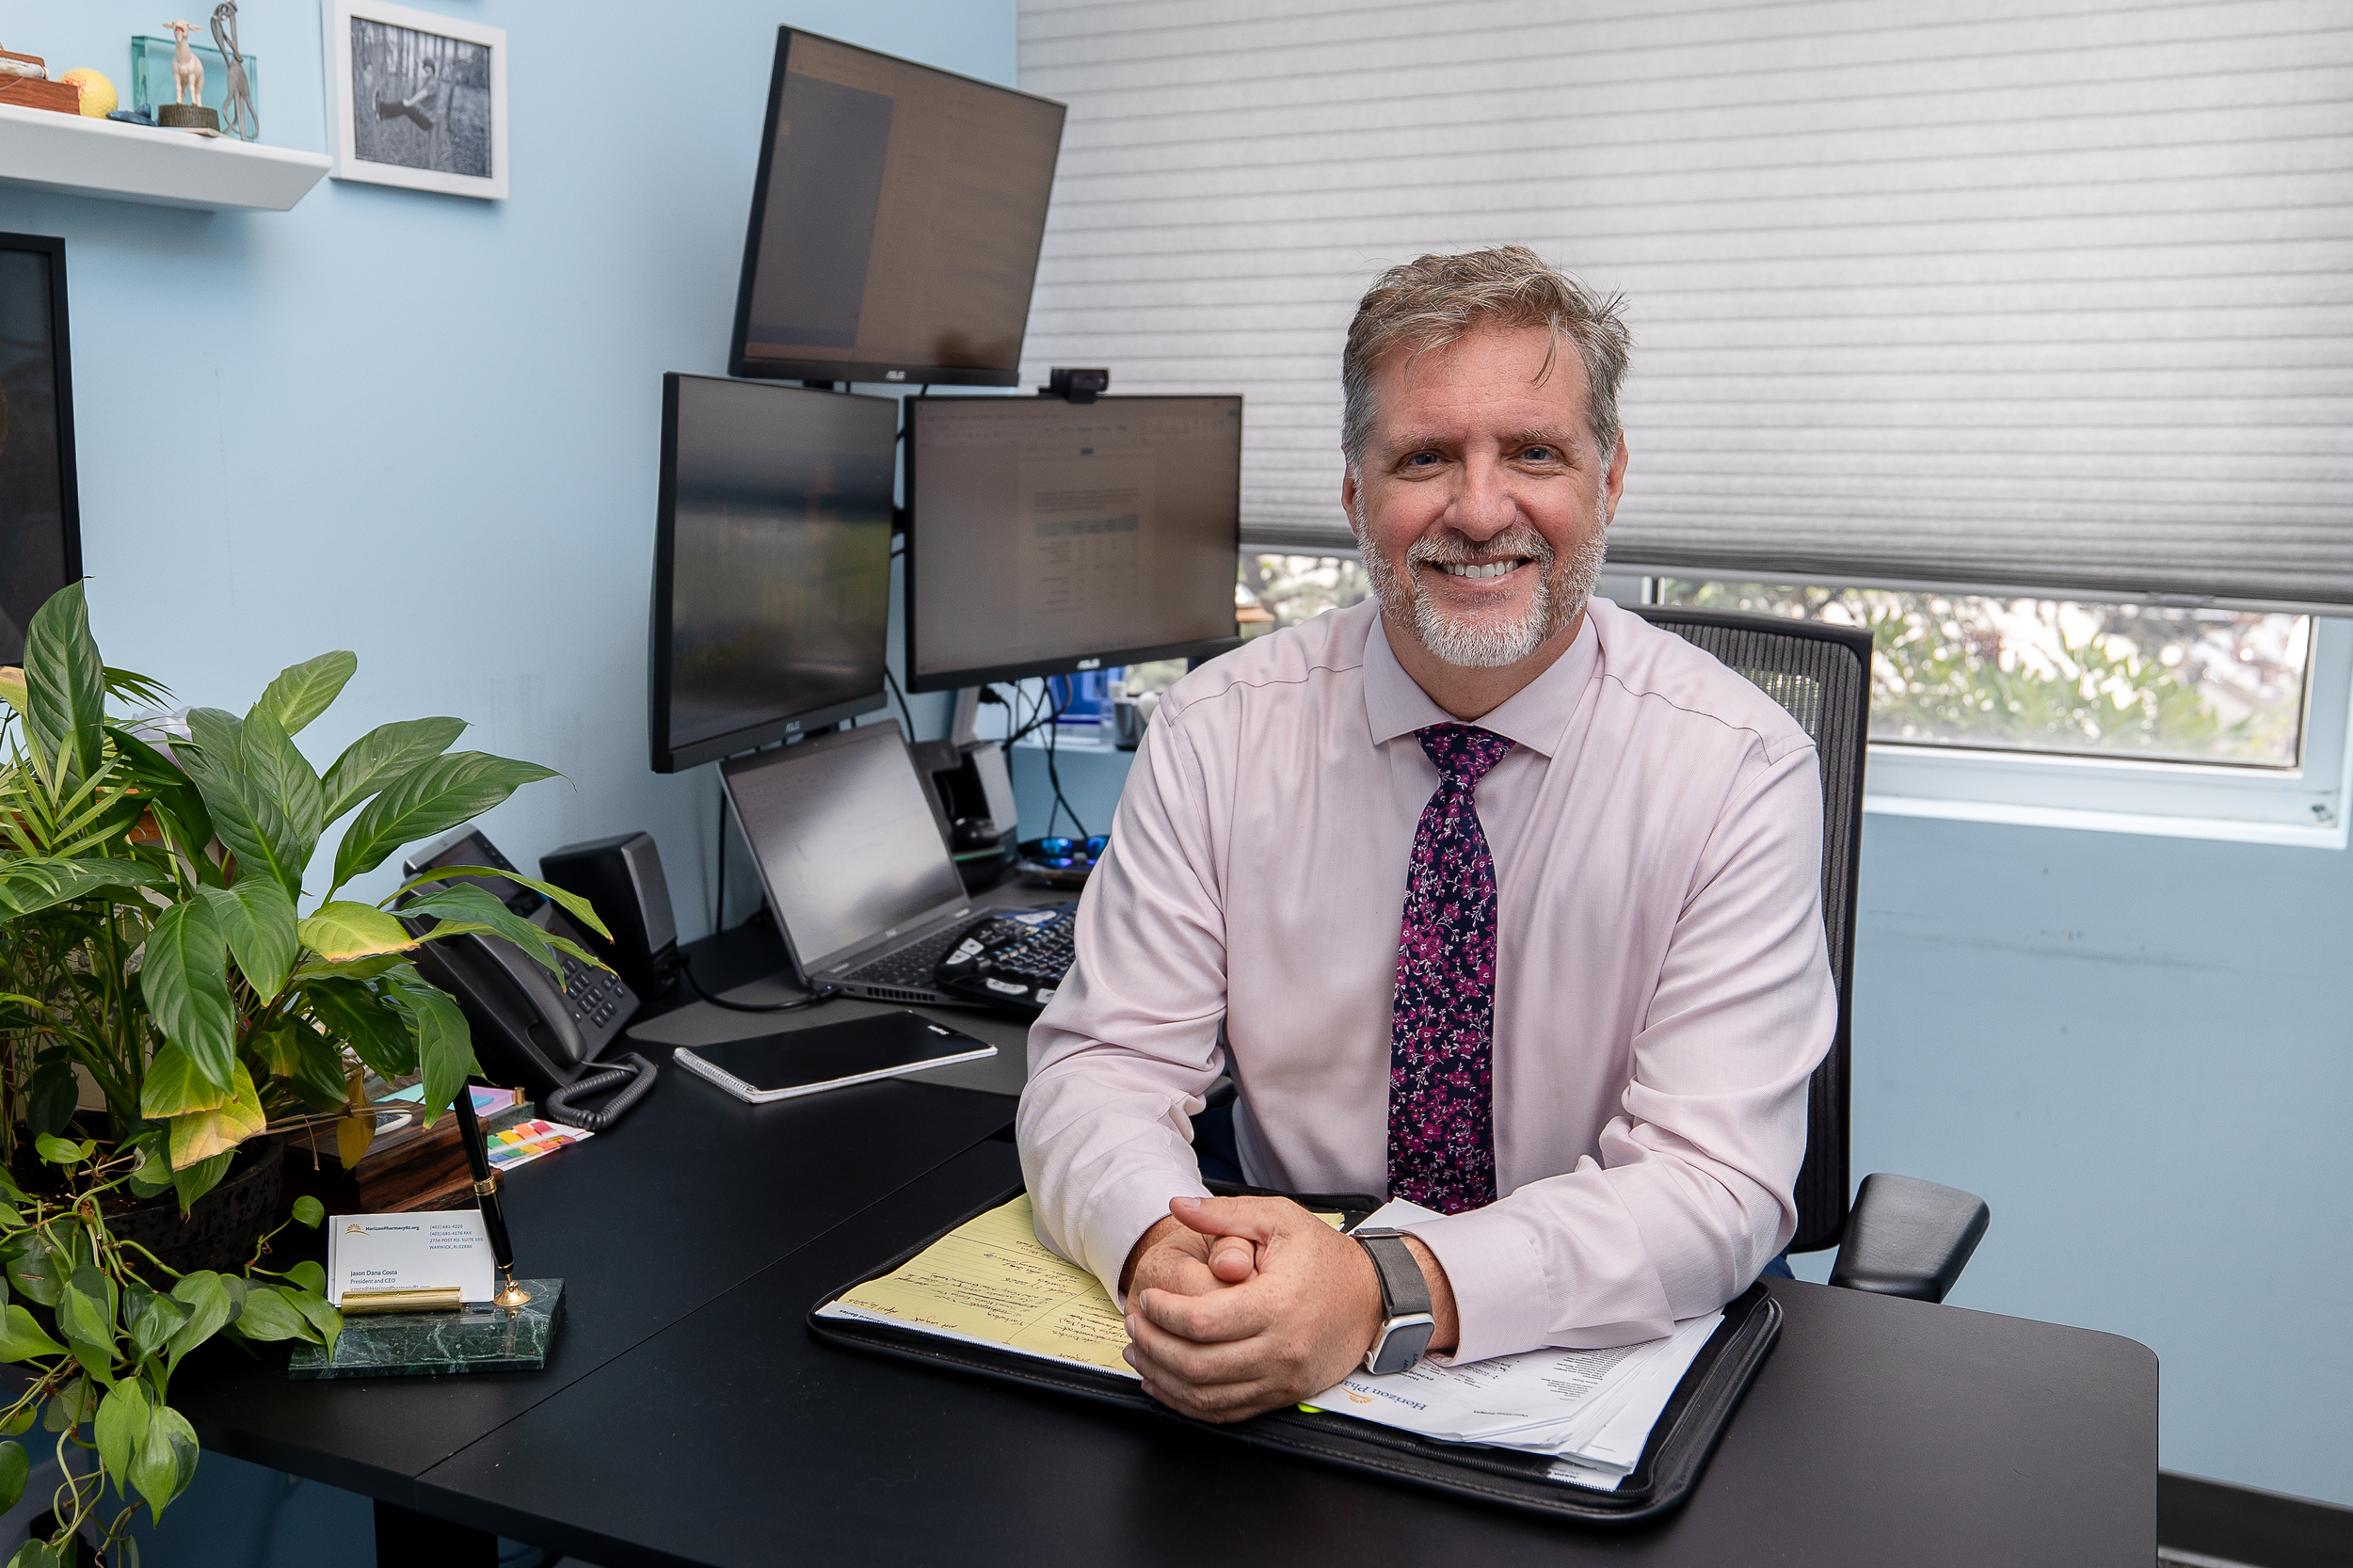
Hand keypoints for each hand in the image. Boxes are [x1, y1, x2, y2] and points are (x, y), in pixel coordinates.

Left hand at [1119, 1196, 1454, 1422]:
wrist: (1373, 1299)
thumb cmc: (1325, 1257)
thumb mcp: (1278, 1219)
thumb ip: (1225, 1214)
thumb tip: (1178, 1207)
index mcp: (1275, 1303)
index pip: (1200, 1320)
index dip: (1161, 1312)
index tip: (1145, 1298)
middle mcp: (1279, 1349)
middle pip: (1195, 1363)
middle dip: (1152, 1345)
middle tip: (1134, 1324)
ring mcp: (1281, 1379)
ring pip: (1205, 1395)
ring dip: (1162, 1377)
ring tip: (1140, 1352)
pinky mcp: (1281, 1396)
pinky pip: (1225, 1413)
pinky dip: (1187, 1403)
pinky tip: (1164, 1383)